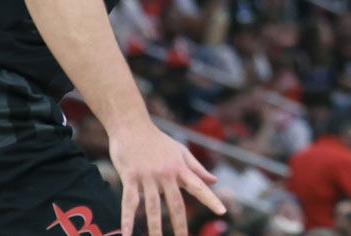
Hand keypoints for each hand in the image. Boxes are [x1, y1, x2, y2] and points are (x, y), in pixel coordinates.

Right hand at [111, 122, 225, 235]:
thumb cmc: (157, 140)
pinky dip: (127, 218)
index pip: (199, 186)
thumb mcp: (180, 151)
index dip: (211, 199)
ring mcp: (147, 176)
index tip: (223, 212)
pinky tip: (128, 234)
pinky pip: (129, 201)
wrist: (132, 125)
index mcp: (180, 168)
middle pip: (175, 203)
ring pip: (152, 207)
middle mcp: (166, 173)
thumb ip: (197, 168)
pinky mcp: (130, 177)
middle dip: (180, 224)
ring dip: (155, 227)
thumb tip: (214, 181)